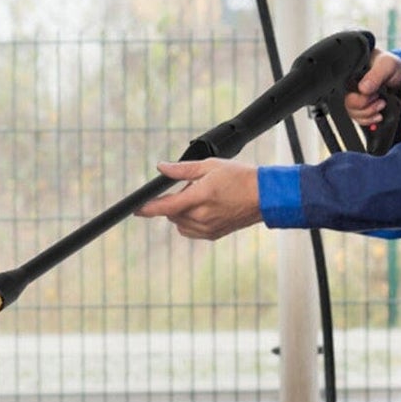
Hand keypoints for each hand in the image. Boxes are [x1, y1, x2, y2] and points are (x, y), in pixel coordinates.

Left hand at [136, 159, 261, 240]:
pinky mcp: (213, 235)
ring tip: (202, 199)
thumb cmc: (240, 177)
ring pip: (180, 223)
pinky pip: (190, 231)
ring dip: (181, 213)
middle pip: (172, 214)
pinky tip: (205, 210)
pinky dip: (190, 221)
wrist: (265, 196)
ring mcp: (208, 228)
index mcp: (201, 197)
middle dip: (174, 202)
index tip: (136, 209)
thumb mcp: (210, 166)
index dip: (149, 209)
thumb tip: (161, 168)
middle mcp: (202, 216)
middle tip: (193, 188)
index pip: (167, 206)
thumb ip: (182, 169)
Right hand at [346, 51, 400, 132]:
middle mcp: (354, 89)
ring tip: (382, 106)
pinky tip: (378, 116)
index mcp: (354, 76)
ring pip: (354, 115)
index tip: (375, 95)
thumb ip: (375, 76)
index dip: (359, 99)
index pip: (347, 92)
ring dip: (369, 115)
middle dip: (365, 108)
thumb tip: (362, 88)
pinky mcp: (366, 108)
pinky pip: (361, 120)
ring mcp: (360, 99)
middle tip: (380, 101)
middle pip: (349, 106)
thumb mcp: (387, 65)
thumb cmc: (393, 66)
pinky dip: (370, 121)